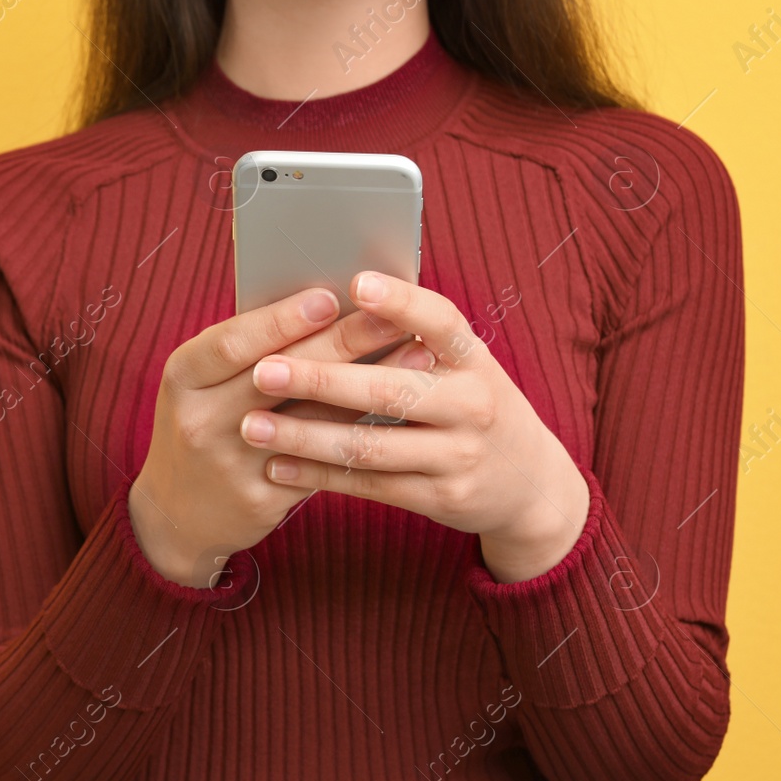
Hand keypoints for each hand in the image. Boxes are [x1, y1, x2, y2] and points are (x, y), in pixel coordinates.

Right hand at [129, 286, 429, 587]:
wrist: (179, 511)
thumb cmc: (205, 423)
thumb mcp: (204, 383)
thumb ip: (252, 350)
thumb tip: (330, 303)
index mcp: (183, 377)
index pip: (233, 341)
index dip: (282, 320)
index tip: (330, 296)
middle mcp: (200, 420)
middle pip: (280, 375)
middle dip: (341, 341)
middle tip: (391, 315)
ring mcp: (229, 463)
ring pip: (311, 420)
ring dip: (369, 385)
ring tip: (417, 356)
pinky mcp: (260, 499)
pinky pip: (321, 462)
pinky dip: (362, 430)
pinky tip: (402, 411)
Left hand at [240, 271, 589, 583]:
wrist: (529, 484)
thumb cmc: (471, 405)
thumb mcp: (463, 368)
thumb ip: (412, 342)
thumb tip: (332, 300)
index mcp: (474, 359)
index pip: (440, 322)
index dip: (402, 302)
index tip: (357, 282)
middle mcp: (472, 404)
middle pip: (388, 390)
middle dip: (320, 379)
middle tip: (261, 369)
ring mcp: (458, 455)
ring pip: (370, 444)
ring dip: (304, 435)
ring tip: (251, 425)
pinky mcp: (441, 497)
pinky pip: (369, 484)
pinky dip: (317, 476)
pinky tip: (275, 466)